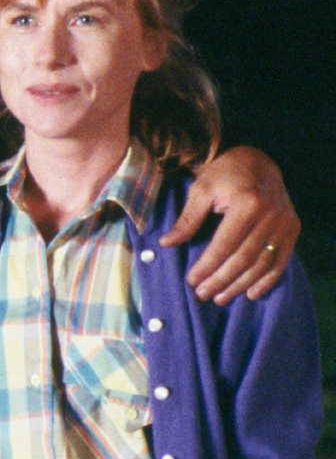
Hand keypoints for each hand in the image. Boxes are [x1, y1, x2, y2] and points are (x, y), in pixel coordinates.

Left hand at [163, 146, 297, 303]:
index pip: (224, 245)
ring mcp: (284, 223)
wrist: (258, 160)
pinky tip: (251, 293)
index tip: (192, 280)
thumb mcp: (201, 190)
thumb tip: (166, 243)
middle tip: (203, 294)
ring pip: (262, 263)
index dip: (207, 266)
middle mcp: (270, 215)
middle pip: (243, 258)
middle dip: (221, 280)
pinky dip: (267, 280)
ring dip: (240, 284)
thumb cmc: (225, 174)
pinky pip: (282, 260)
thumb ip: (187, 219)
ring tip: (220, 297)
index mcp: (247, 204)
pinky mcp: (292, 228)